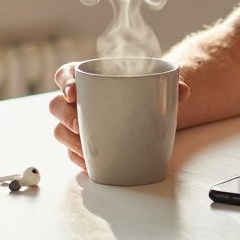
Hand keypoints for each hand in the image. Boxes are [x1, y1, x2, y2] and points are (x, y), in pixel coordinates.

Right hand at [48, 61, 190, 170]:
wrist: (148, 112)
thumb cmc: (145, 93)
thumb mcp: (157, 87)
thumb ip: (169, 86)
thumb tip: (183, 91)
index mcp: (89, 77)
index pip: (65, 74)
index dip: (64, 82)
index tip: (73, 93)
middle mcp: (76, 101)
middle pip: (56, 106)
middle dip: (66, 117)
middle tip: (82, 126)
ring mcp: (75, 124)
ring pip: (60, 131)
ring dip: (71, 142)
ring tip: (89, 149)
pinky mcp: (80, 145)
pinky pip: (71, 153)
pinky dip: (80, 160)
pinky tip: (92, 165)